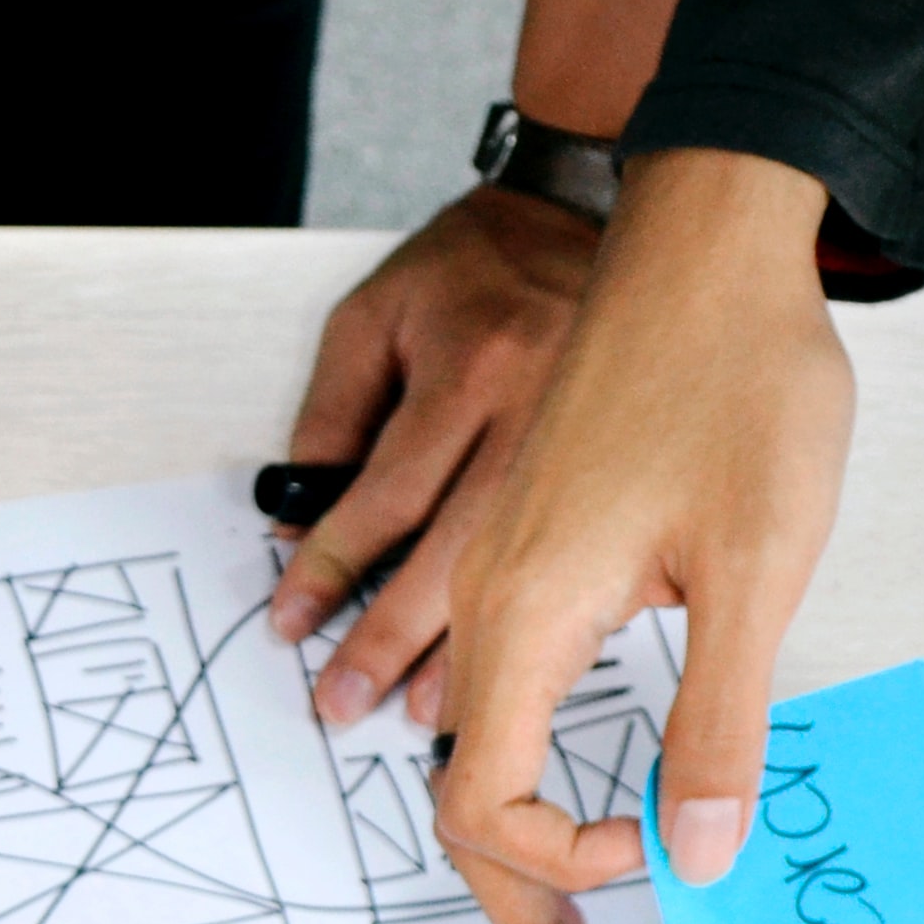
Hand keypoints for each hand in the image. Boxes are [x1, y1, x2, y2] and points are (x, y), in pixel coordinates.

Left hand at [264, 187, 600, 729]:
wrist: (595, 210)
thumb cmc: (476, 266)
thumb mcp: (374, 315)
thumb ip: (331, 417)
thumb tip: (298, 525)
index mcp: (470, 363)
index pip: (385, 494)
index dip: (333, 568)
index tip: (291, 623)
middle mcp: (538, 405)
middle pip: (455, 550)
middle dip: (392, 638)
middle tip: (344, 703)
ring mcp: (599, 436)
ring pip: (525, 566)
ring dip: (472, 651)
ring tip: (425, 712)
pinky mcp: (632, 457)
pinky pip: (587, 555)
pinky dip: (547, 618)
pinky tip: (522, 665)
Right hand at [430, 150, 852, 923]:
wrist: (713, 239)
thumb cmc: (739, 377)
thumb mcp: (758, 566)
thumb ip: (718, 720)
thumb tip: (697, 853)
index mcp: (528, 613)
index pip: (484, 805)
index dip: (558, 869)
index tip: (656, 860)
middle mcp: (491, 604)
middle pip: (456, 802)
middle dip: (518, 911)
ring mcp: (503, 577)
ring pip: (470, 751)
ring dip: (518, 848)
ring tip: (582, 913)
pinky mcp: (532, 550)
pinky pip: (498, 693)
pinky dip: (526, 772)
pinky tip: (588, 797)